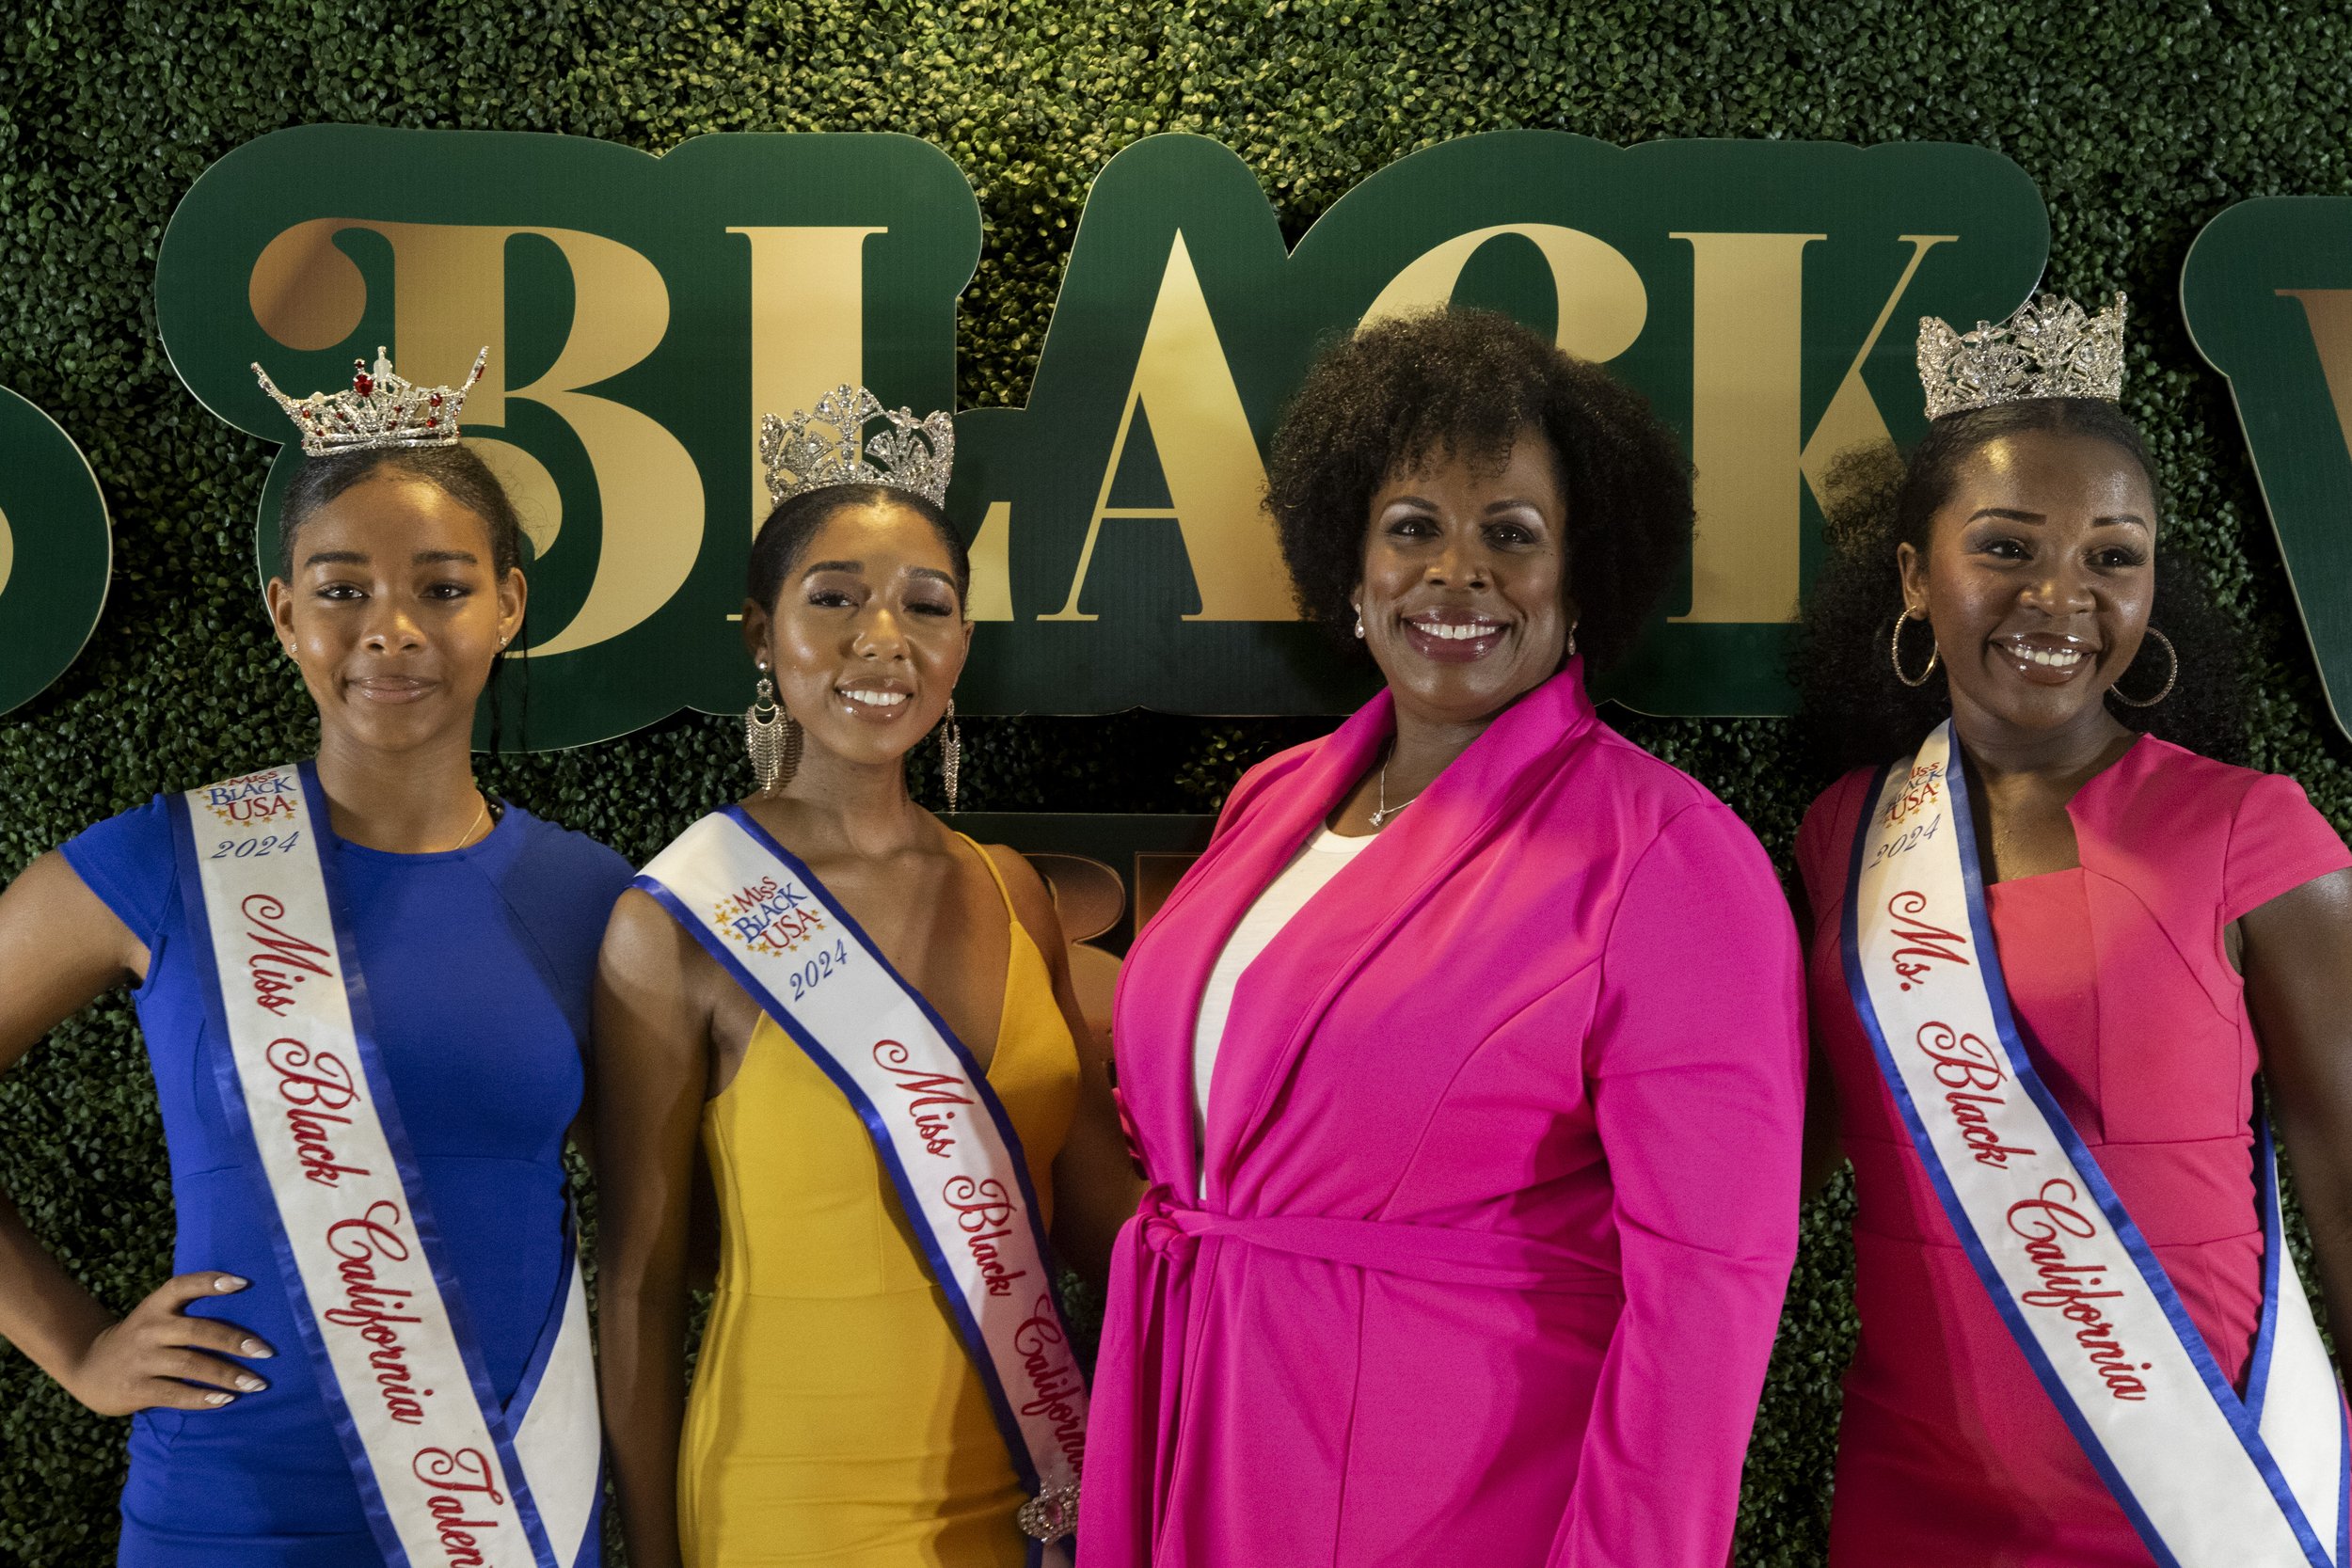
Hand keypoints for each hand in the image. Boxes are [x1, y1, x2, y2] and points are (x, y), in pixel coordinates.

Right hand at [63, 1272, 274, 1415]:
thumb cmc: (141, 1340)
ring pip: (191, 1365)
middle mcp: (149, 1329)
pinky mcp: (135, 1389)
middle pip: (197, 1331)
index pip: (182, 1286)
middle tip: (267, 1352)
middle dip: (235, 1341)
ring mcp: (141, 1360)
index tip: (244, 1283)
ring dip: (227, 1375)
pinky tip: (225, 1400)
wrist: (87, 1368)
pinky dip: (203, 1398)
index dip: (210, 1282)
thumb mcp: (156, 1317)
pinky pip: (175, 1393)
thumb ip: (189, 1316)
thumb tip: (247, 1329)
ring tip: (256, 1384)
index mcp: (155, 1306)